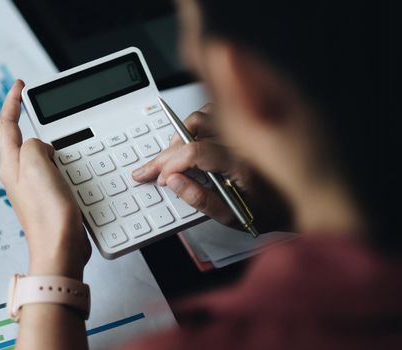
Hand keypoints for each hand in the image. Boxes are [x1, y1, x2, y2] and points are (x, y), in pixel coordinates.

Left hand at [0, 80, 90, 279]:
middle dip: (28, 119)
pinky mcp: (50, 195)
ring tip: (61, 133)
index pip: (7, 125)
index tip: (20, 86)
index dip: (12, 102)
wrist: (61, 247)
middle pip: (20, 138)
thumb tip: (41, 146)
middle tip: (39, 105)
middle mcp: (19, 175)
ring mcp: (35, 186)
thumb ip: (33, 145)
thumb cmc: (47, 213)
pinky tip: (73, 162)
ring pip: (40, 153)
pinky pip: (54, 169)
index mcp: (11, 165)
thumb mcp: (35, 166)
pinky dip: (62, 160)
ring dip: (50, 141)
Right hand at [133, 104, 291, 231]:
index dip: (169, 164)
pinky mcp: (252, 122)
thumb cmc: (277, 211)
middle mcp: (247, 138)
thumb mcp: (236, 218)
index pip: (194, 152)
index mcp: (243, 163)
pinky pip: (217, 113)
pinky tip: (192, 138)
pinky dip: (200, 123)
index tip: (159, 177)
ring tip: (172, 154)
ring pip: (205, 114)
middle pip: (194, 128)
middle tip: (152, 167)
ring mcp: (250, 127)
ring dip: (182, 132)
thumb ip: (200, 200)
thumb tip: (173, 182)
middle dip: (167, 150)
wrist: (313, 200)